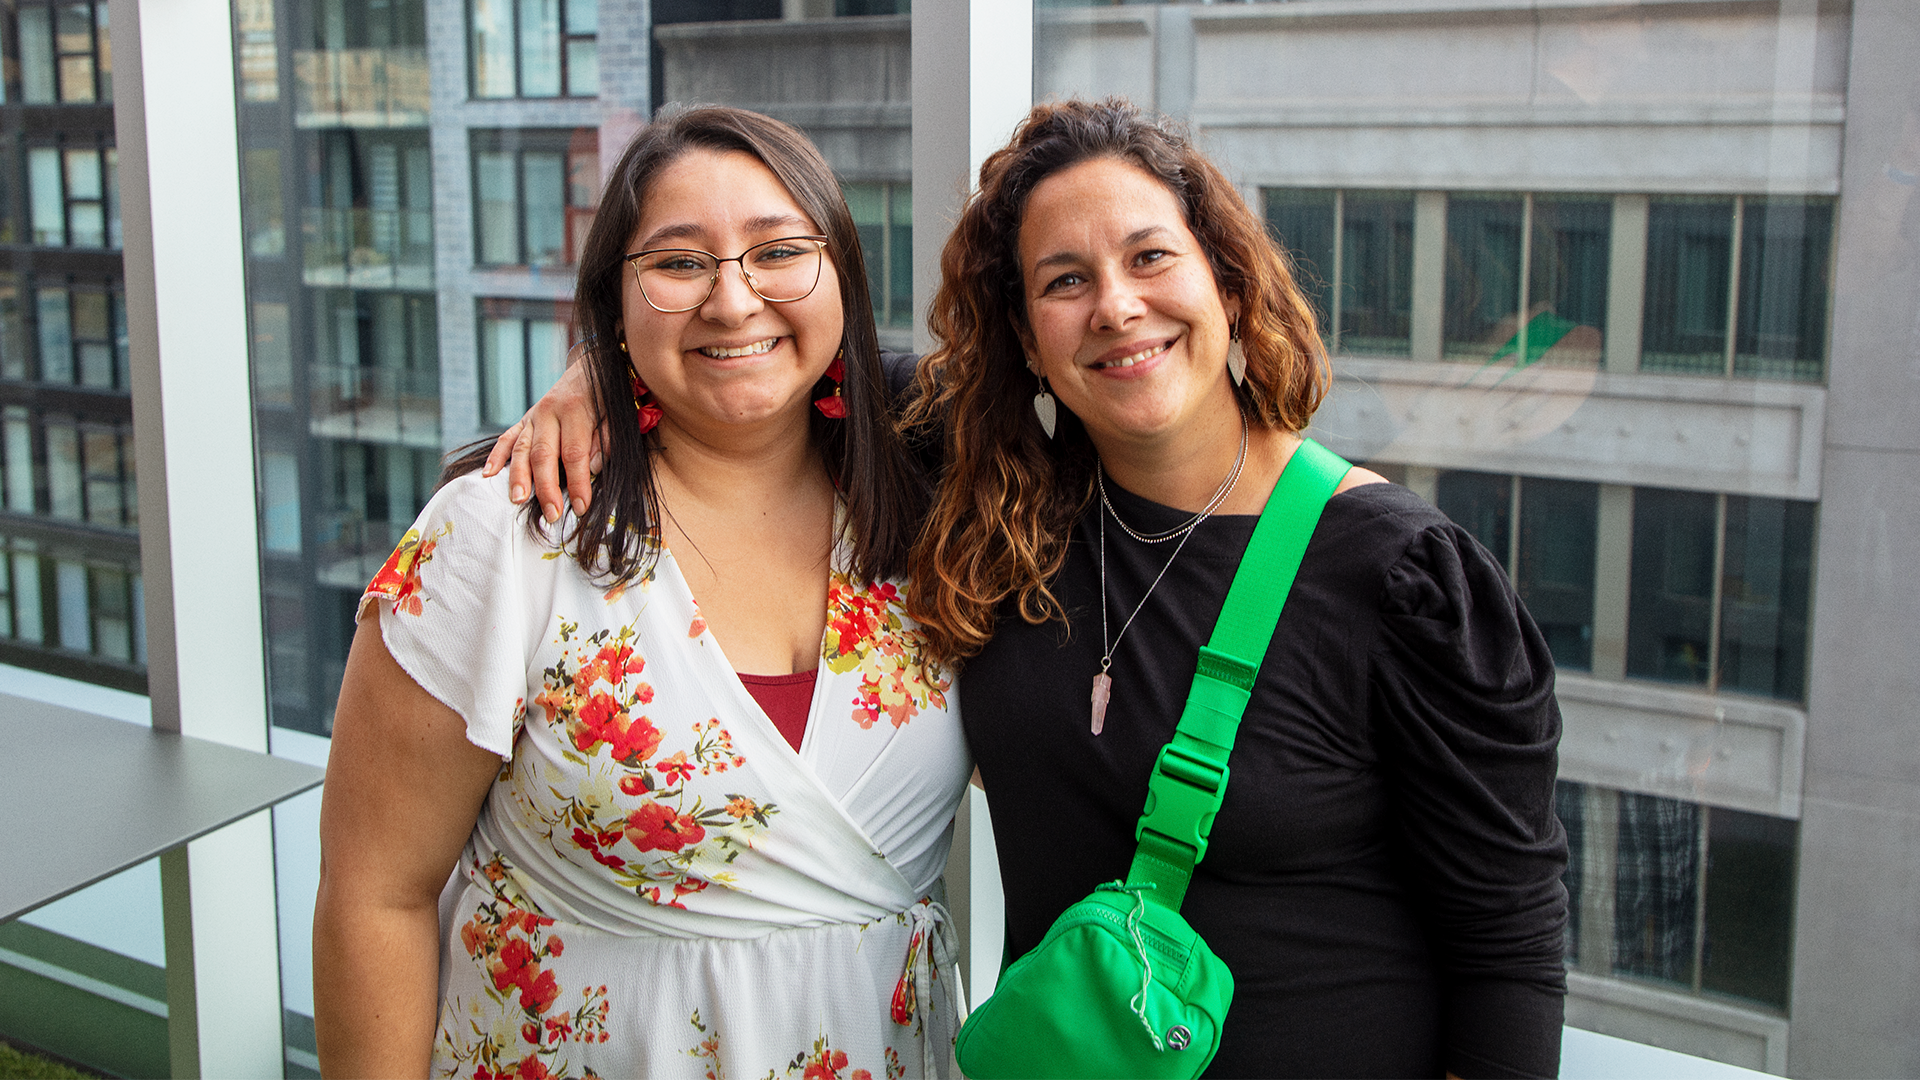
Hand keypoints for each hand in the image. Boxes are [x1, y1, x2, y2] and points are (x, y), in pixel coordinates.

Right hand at [483, 360, 602, 522]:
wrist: (591, 368)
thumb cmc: (608, 397)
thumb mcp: (616, 414)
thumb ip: (606, 440)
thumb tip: (593, 468)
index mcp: (576, 410)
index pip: (575, 453)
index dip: (578, 482)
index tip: (582, 507)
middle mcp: (549, 412)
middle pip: (543, 454)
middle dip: (546, 487)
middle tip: (551, 513)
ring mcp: (533, 416)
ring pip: (521, 448)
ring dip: (518, 476)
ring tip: (517, 499)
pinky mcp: (524, 419)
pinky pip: (507, 438)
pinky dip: (495, 455)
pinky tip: (488, 474)